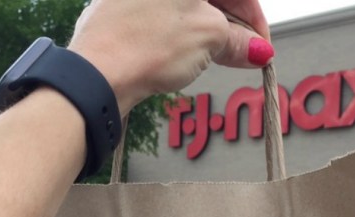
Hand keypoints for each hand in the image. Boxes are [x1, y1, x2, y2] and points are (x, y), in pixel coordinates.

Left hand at [68, 0, 272, 114]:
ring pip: (185, 4)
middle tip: (242, 53)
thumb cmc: (147, 44)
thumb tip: (255, 49)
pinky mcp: (120, 8)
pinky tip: (185, 53)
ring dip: (206, 28)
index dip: (253, 18)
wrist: (95, 71)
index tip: (259, 45)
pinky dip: (180, 30)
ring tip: (215, 57)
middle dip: (230, 23)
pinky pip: (161, 13)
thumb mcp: (208, 37)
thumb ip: (237, 40)